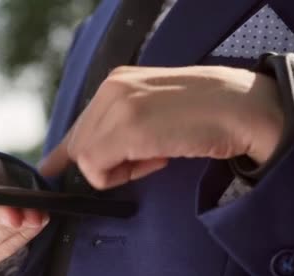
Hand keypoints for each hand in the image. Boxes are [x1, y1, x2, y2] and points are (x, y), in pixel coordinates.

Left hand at [39, 65, 283, 188]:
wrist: (242, 108)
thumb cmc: (205, 113)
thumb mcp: (153, 111)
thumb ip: (120, 125)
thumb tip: (88, 156)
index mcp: (116, 82)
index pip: (79, 123)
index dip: (64, 150)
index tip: (51, 167)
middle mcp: (110, 90)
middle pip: (79, 144)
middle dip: (105, 163)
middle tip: (146, 159)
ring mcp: (117, 107)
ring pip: (86, 159)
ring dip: (118, 171)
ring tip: (156, 155)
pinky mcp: (127, 129)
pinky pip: (98, 169)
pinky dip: (124, 175)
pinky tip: (158, 158)